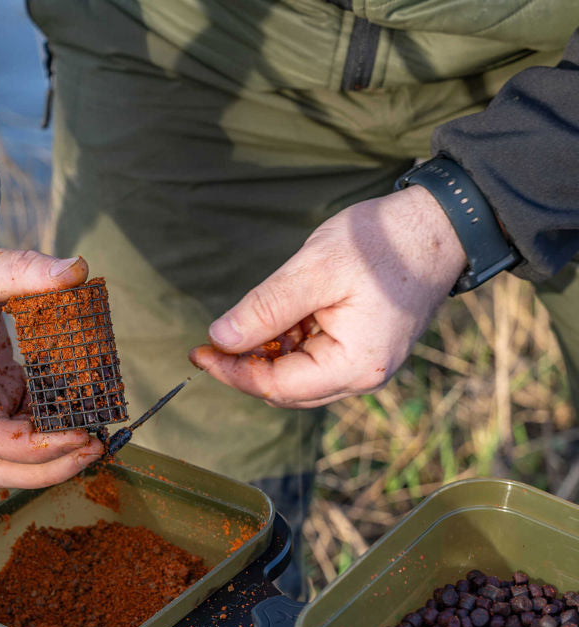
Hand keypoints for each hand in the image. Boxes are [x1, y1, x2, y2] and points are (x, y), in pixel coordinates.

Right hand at [0, 224, 104, 486]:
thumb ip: (26, 270)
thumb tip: (78, 269)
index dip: (39, 446)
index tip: (82, 434)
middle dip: (48, 467)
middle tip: (96, 448)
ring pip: (9, 454)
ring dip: (51, 452)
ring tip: (96, 436)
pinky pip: (20, 423)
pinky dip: (49, 425)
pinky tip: (81, 411)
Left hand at [190, 186, 467, 407]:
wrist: (437, 227)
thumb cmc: (383, 243)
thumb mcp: (315, 269)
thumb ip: (266, 308)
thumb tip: (221, 338)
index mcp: (354, 365)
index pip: (277, 387)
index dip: (233, 372)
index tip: (199, 350)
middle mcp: (361, 377)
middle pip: (285, 390)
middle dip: (246, 367)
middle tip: (214, 338)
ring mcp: (364, 367)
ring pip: (296, 378)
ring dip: (266, 355)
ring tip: (252, 318)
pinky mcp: (360, 351)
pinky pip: (313, 361)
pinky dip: (287, 345)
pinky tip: (279, 316)